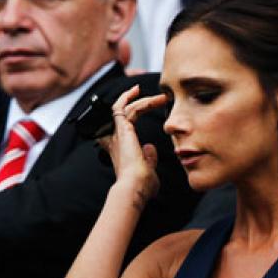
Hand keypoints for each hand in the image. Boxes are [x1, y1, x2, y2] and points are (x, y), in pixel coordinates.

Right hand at [98, 84, 167, 209]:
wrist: (135, 186)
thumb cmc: (142, 185)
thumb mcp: (148, 170)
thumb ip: (149, 158)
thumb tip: (150, 148)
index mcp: (121, 149)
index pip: (124, 127)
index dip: (133, 114)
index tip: (146, 107)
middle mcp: (116, 140)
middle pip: (125, 115)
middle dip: (142, 104)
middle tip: (160, 98)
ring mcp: (117, 134)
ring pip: (125, 109)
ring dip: (144, 100)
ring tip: (162, 97)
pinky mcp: (120, 129)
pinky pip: (119, 107)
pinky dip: (127, 97)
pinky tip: (137, 90)